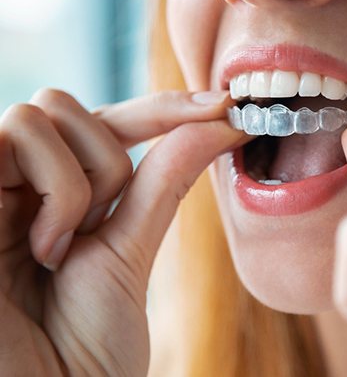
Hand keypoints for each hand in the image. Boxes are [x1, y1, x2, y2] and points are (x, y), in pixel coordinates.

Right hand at [0, 88, 246, 375]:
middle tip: (95, 229)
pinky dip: (56, 192)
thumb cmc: (87, 344)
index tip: (223, 105)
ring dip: (76, 182)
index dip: (161, 108)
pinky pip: (15, 137)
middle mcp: (15, 184)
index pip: (106, 124)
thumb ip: (163, 181)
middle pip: (65, 105)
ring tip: (59, 249)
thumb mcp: (132, 250)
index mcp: (54, 195)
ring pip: (40, 114)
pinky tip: (41, 249)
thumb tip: (216, 122)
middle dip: (103, 161)